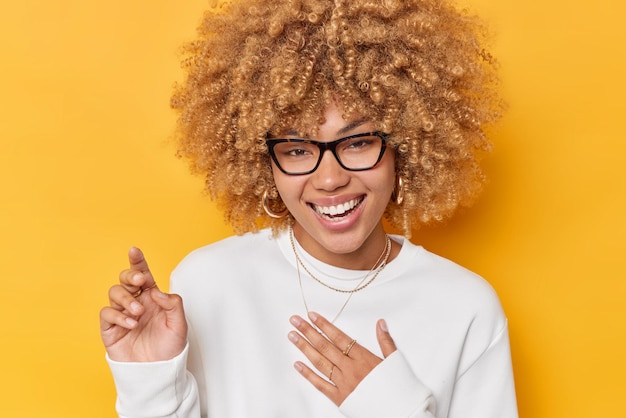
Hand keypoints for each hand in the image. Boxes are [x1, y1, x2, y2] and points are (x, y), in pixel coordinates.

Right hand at [99, 247, 186, 361]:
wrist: (157, 372)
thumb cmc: (169, 348)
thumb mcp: (179, 325)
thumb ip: (172, 304)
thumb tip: (155, 291)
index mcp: (152, 297)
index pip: (143, 274)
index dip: (138, 261)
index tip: (134, 250)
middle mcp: (136, 302)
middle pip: (126, 279)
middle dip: (130, 276)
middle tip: (140, 283)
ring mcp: (122, 315)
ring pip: (115, 293)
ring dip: (126, 299)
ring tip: (138, 313)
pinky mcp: (111, 329)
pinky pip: (107, 313)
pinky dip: (118, 315)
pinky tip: (131, 324)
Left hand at [288, 312, 396, 405]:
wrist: (403, 412)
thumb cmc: (400, 388)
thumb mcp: (395, 361)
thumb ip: (385, 341)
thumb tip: (380, 323)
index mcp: (364, 358)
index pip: (339, 337)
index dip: (324, 325)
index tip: (312, 316)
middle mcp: (351, 369)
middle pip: (325, 346)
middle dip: (308, 332)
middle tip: (295, 320)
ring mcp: (344, 384)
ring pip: (320, 363)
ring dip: (304, 348)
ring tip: (292, 336)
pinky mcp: (341, 399)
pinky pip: (321, 385)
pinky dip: (308, 375)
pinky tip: (297, 365)